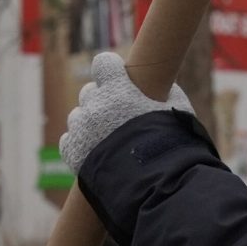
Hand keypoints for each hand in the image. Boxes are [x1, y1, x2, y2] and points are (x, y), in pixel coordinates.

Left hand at [60, 51, 192, 171]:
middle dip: (101, 100)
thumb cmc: (169, 145)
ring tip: (109, 140)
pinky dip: (80, 144)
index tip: (118, 77)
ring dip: (90, 123)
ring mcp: (82, 128)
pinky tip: (95, 153)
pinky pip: (69, 140)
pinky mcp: (73, 152)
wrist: (152, 183)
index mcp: (117, 90)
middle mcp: (95, 105)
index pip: (103, 62)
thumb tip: (168, 88)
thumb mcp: (177, 113)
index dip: (111, 69)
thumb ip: (171, 96)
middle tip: (117, 116)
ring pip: (78, 116)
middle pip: (89, 92)